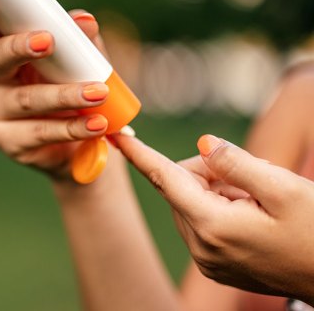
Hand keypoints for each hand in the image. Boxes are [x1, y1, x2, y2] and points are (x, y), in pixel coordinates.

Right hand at [0, 0, 109, 181]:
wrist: (83, 146)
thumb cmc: (75, 91)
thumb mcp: (83, 64)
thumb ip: (82, 41)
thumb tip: (85, 19)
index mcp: (7, 53)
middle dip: (21, 48)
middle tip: (49, 40)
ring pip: (28, 100)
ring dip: (65, 95)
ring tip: (99, 93)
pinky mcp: (10, 142)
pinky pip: (41, 133)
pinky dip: (72, 128)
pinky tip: (97, 125)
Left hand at [113, 133, 313, 304]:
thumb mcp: (285, 189)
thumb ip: (236, 163)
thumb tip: (201, 144)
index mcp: (213, 226)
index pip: (165, 180)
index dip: (140, 155)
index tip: (116, 136)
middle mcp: (201, 247)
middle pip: (182, 187)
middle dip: (209, 172)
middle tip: (251, 176)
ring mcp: (206, 260)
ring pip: (191, 202)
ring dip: (216, 190)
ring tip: (258, 201)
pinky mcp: (214, 265)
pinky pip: (201, 221)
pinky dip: (219, 208)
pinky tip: (253, 215)